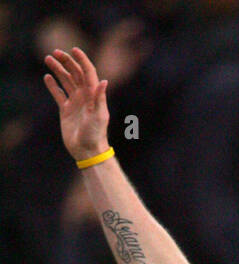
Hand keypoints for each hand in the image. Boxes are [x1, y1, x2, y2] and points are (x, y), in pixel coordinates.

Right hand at [44, 47, 109, 162]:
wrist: (87, 151)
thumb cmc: (95, 134)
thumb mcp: (99, 116)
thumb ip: (100, 98)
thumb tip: (103, 81)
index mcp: (93, 95)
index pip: (88, 72)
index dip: (82, 60)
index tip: (74, 49)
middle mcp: (85, 96)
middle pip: (75, 73)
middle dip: (66, 61)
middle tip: (55, 52)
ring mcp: (75, 102)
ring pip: (66, 81)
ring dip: (58, 70)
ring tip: (48, 59)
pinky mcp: (66, 110)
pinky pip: (58, 94)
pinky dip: (53, 86)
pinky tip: (47, 78)